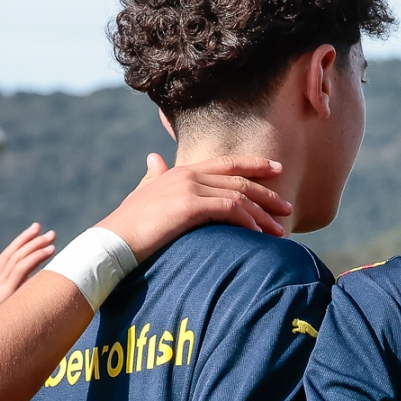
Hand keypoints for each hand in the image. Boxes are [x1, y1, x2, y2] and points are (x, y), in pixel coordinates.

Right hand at [0, 221, 56, 302]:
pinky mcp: (8, 295)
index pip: (6, 258)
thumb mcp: (13, 308)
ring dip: (36, 245)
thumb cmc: (11, 333)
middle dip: (29, 239)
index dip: (20, 242)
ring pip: (18, 259)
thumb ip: (23, 294)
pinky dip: (35, 257)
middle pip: (11, 255)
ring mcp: (0, 289)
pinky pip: (21, 271)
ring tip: (51, 237)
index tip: (35, 229)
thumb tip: (41, 283)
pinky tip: (49, 251)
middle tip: (47, 231)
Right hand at [98, 153, 291, 261]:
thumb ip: (152, 176)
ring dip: (262, 214)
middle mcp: (188, 175)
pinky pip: (229, 210)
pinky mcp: (189, 206)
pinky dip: (247, 222)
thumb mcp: (142, 193)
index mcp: (182, 171)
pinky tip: (258, 235)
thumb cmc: (128, 223)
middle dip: (267, 193)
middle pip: (239, 180)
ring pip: (238, 197)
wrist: (113, 241)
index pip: (226, 163)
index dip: (254, 164)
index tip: (277, 169)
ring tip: (279, 230)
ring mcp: (189, 188)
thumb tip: (152, 159)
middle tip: (287, 206)